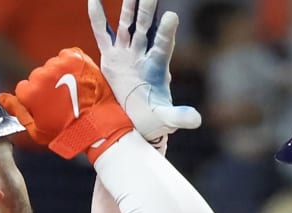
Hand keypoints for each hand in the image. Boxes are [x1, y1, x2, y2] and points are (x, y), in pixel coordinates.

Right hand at [0, 47, 132, 162]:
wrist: (98, 124)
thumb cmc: (67, 132)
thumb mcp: (36, 130)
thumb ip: (16, 110)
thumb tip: (1, 97)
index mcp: (29, 91)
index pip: (23, 89)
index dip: (35, 100)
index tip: (47, 107)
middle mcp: (42, 74)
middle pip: (37, 76)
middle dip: (46, 87)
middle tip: (62, 102)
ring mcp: (60, 64)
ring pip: (52, 66)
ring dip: (59, 75)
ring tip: (73, 93)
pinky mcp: (76, 57)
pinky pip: (67, 56)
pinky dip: (71, 64)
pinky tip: (77, 80)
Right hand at [89, 0, 200, 150]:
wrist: (137, 121)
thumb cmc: (154, 117)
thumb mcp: (168, 118)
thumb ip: (180, 117)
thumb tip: (197, 120)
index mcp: (158, 67)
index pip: (164, 46)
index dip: (166, 31)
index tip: (171, 16)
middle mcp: (143, 55)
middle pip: (146, 28)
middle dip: (147, 9)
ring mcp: (127, 54)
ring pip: (127, 25)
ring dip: (128, 7)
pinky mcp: (111, 58)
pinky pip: (103, 34)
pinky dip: (98, 18)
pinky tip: (94, 0)